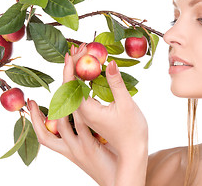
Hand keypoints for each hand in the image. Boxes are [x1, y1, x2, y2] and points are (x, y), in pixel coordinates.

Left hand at [29, 44, 147, 184]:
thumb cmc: (132, 130)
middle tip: (80, 48)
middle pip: (69, 85)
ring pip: (72, 91)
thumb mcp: (126, 104)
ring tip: (80, 58)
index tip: (75, 50)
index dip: (71, 65)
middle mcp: (81, 113)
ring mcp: (84, 116)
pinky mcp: (89, 117)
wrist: (132, 152)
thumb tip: (109, 62)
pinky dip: (80, 83)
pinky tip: (86, 76)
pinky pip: (79, 97)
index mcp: (86, 110)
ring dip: (75, 73)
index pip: (72, 83)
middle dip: (72, 65)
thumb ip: (116, 83)